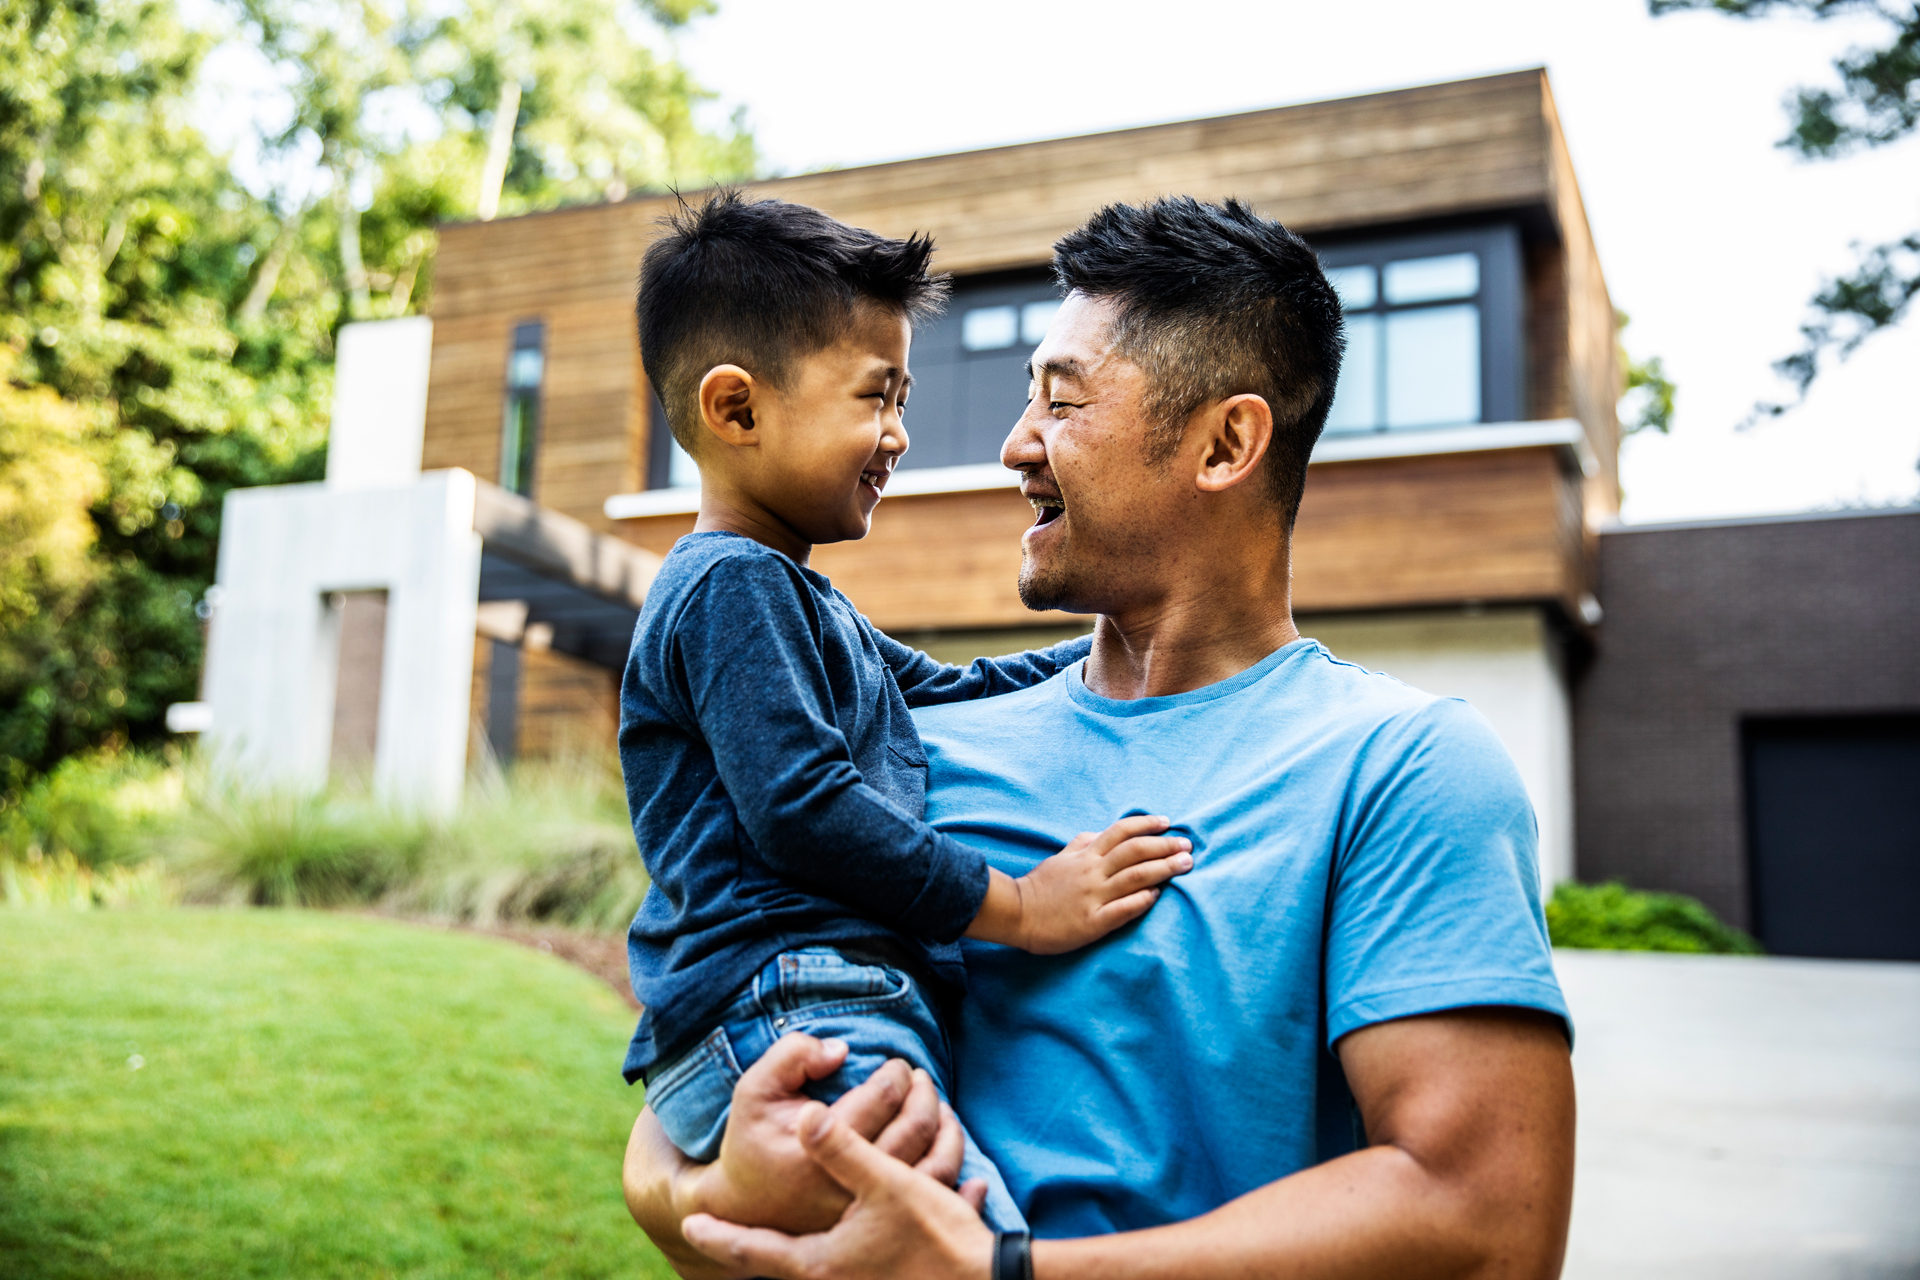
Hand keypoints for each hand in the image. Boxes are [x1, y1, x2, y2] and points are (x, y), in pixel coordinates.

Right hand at [623, 1033, 966, 1275]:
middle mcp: (850, 1183)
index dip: (897, 1073)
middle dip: (925, 1093)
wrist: (743, 1210)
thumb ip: (791, 1056)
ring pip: (934, 1161)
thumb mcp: (754, 1091)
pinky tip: (943, 1139)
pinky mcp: (882, 1223)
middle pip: (915, 1128)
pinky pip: (935, 1192)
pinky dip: (949, 1159)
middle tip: (920, 1078)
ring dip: (943, 1124)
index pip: (883, 1098)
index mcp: (821, 1149)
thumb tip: (841, 1050)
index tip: (896, 1065)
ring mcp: (870, 1208)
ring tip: (935, 1103)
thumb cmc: (753, 1142)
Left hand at [684, 1101, 995, 1279]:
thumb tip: (806, 1118)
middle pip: (775, 1263)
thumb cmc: (933, 1238)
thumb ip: (843, 1150)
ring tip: (764, 1229)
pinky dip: (826, 1250)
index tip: (690, 1222)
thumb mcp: (885, 1186)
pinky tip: (828, 1240)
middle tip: (715, 1226)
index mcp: (820, 1262)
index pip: (754, 1249)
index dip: (720, 1235)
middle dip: (748, 1243)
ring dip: (787, 1246)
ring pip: (808, 1265)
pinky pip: (841, 1266)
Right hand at [968, 814, 1192, 953]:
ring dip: (1162, 869)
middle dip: (1164, 846)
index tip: (1167, 823)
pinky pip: (1122, 909)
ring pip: (1134, 877)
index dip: (1146, 824)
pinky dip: (1142, 901)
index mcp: (1086, 855)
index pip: (1121, 831)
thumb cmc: (1041, 886)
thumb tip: (1105, 833)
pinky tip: (1158, 896)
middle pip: (1134, 852)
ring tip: (1185, 865)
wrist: (1016, 913)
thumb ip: (1084, 843)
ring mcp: (1092, 896)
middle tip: (1188, 846)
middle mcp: (1092, 872)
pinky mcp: (1091, 922)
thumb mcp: (1062, 857)